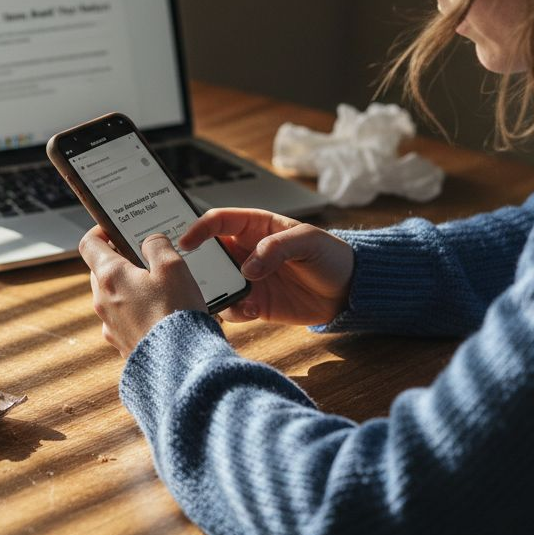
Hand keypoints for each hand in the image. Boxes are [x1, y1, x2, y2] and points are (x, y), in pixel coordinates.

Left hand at [78, 227, 205, 357]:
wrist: (179, 363)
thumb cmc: (175, 312)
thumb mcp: (173, 266)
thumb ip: (157, 245)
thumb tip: (149, 241)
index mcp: (110, 276)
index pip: (89, 244)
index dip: (101, 231)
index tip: (116, 229)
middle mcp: (102, 300)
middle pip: (101, 270)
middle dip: (120, 259)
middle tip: (146, 256)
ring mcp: (110, 324)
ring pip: (113, 295)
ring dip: (130, 287)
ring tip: (160, 287)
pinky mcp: (121, 343)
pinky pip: (124, 319)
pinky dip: (136, 311)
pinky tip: (161, 313)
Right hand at [180, 208, 352, 325]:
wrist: (348, 292)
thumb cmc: (331, 256)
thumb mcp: (308, 241)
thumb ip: (276, 248)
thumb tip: (247, 268)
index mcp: (255, 227)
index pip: (218, 222)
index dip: (198, 229)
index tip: (185, 243)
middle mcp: (245, 251)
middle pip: (208, 254)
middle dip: (197, 266)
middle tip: (191, 278)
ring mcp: (247, 278)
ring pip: (215, 284)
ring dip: (215, 292)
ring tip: (230, 298)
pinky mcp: (254, 303)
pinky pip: (232, 308)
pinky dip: (234, 311)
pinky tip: (253, 312)